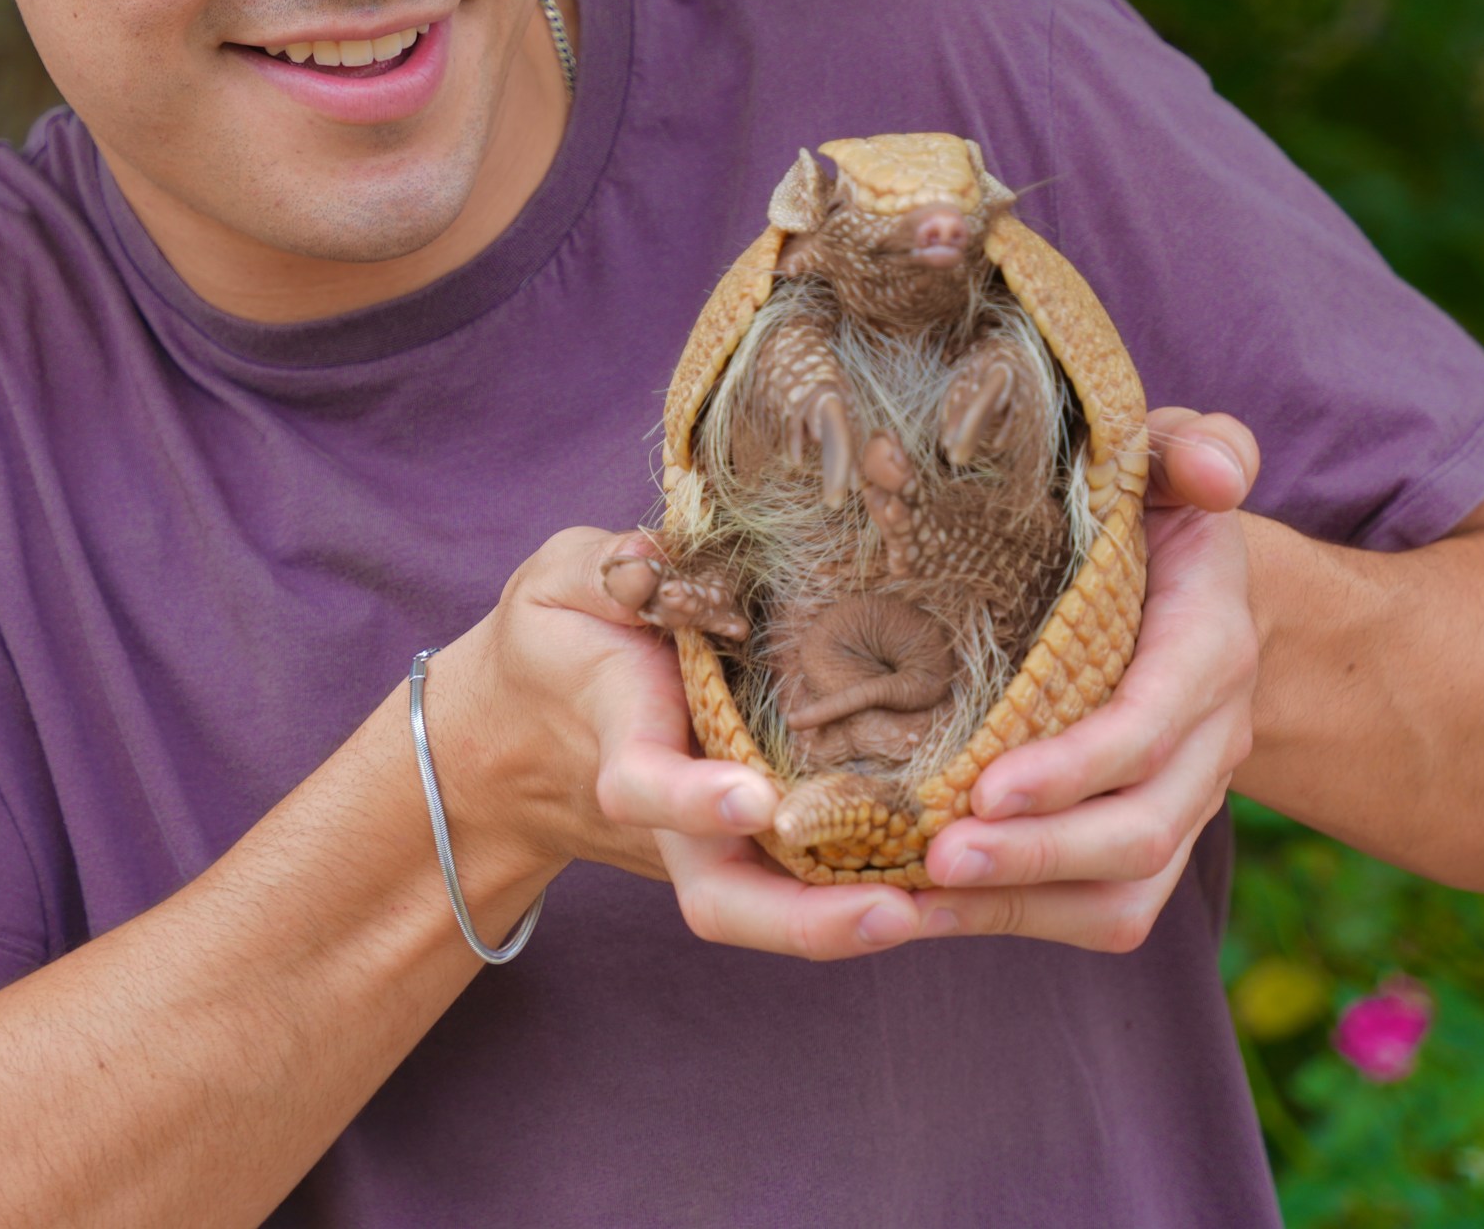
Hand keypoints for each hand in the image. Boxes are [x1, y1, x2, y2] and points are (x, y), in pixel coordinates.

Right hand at [439, 528, 942, 958]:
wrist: (529, 730)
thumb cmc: (561, 638)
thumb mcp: (562, 583)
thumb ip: (607, 571)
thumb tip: (659, 560)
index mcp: (625, 738)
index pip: (646, 785)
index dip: (694, 800)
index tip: (755, 801)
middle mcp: (674, 816)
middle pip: (722, 896)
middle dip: (802, 920)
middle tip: (892, 913)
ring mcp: (717, 841)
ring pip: (774, 909)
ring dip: (851, 923)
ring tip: (942, 912)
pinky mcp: (758, 842)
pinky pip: (810, 883)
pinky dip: (873, 891)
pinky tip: (954, 884)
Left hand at [910, 405, 1262, 948]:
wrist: (1190, 590)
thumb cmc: (1147, 513)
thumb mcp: (1166, 459)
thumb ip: (1192, 446)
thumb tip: (1219, 469)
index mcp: (1207, 648)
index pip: (1151, 726)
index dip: (1077, 766)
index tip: (986, 786)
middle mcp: (1207, 743)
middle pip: (1138, 832)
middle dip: (1036, 854)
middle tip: (932, 856)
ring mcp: (1179, 805)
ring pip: (1121, 894)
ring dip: (1017, 906)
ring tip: (914, 898)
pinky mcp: (1141, 845)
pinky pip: (1095, 911)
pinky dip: (1012, 920)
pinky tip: (919, 908)